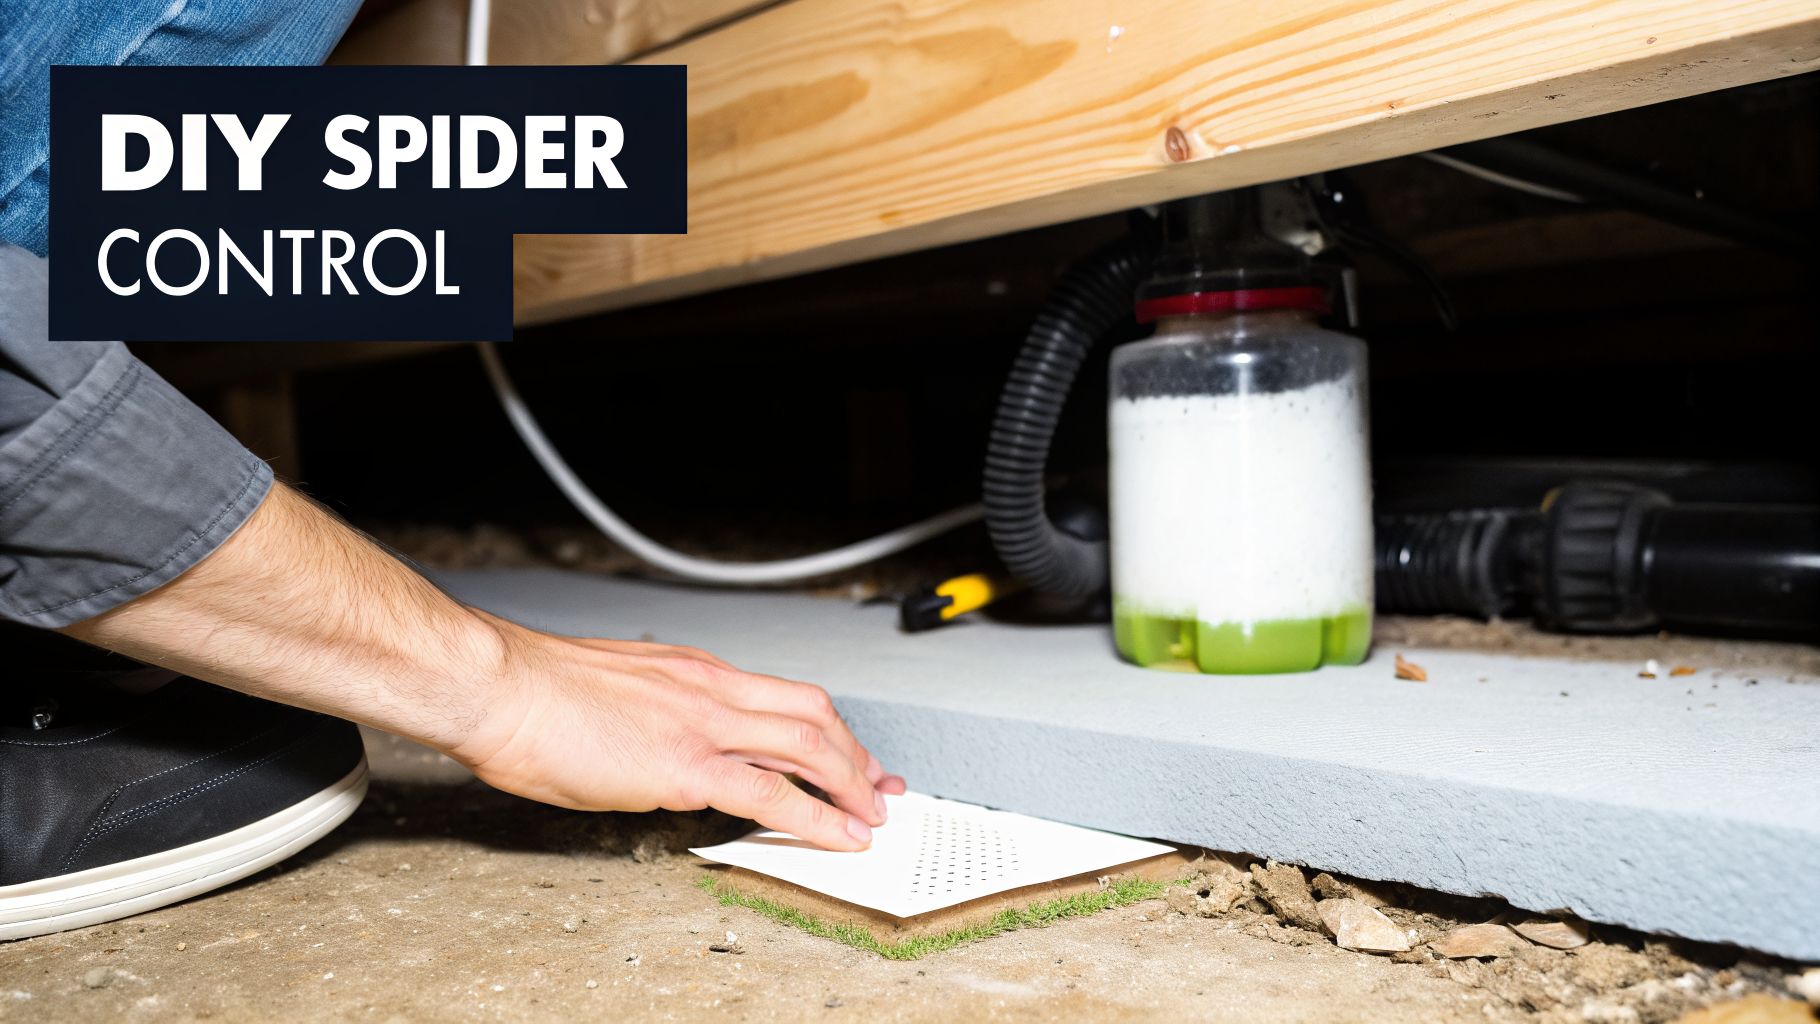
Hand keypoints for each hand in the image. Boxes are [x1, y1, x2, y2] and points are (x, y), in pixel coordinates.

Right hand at [452, 614, 906, 850]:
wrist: (499, 688)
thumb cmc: (534, 694)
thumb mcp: (615, 690)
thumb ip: (654, 712)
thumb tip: (662, 744)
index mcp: (694, 671)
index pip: (781, 696)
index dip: (825, 727)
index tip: (847, 749)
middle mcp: (711, 689)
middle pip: (813, 715)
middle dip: (856, 755)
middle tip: (879, 785)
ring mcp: (704, 726)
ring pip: (809, 748)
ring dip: (850, 785)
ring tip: (871, 816)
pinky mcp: (688, 767)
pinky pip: (772, 794)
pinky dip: (816, 817)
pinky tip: (837, 836)